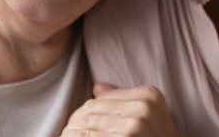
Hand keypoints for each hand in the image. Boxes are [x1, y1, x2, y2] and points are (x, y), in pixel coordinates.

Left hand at [61, 82, 178, 136]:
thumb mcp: (149, 118)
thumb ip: (124, 101)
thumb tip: (97, 86)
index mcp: (149, 95)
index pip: (101, 98)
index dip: (85, 112)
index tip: (78, 124)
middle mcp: (143, 108)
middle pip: (91, 109)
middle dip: (76, 123)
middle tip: (69, 133)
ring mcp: (133, 126)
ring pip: (85, 124)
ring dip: (72, 134)